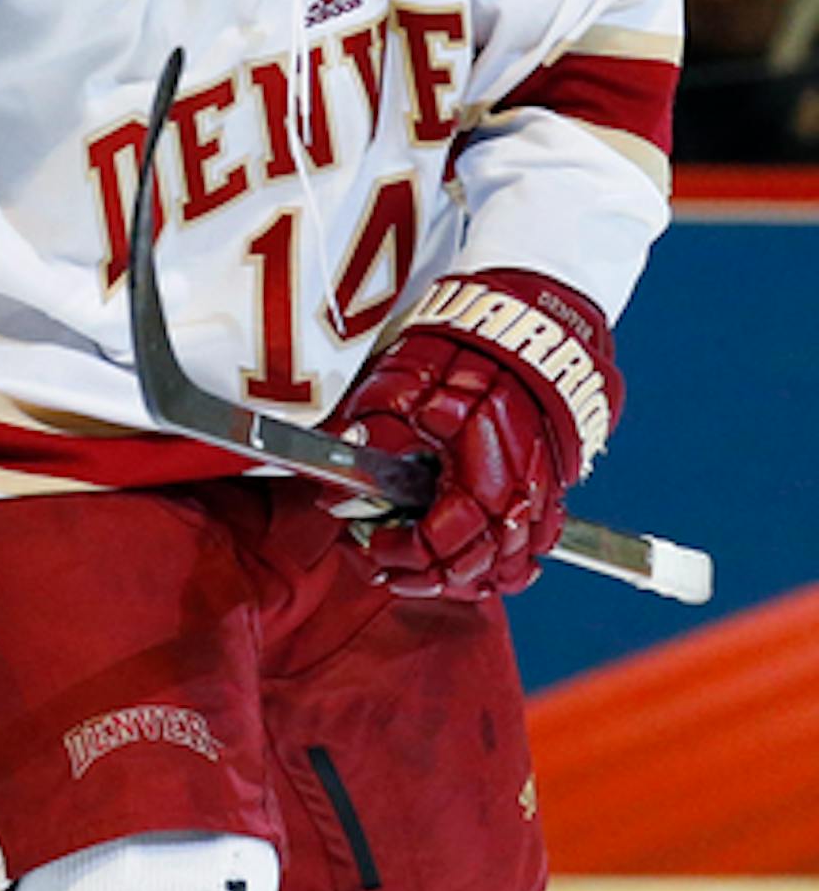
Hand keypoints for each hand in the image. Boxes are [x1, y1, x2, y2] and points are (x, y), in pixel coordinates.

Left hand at [327, 269, 621, 600]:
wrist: (535, 316)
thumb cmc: (471, 344)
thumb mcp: (404, 383)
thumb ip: (371, 436)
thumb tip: (334, 487)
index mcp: (484, 476)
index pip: (440, 544)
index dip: (398, 553)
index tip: (367, 544)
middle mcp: (522, 495)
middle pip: (476, 567)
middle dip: (424, 574)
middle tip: (384, 564)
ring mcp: (544, 492)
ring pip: (510, 564)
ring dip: (465, 574)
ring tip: (424, 568)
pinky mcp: (555, 481)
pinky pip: (536, 544)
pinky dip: (506, 560)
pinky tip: (477, 557)